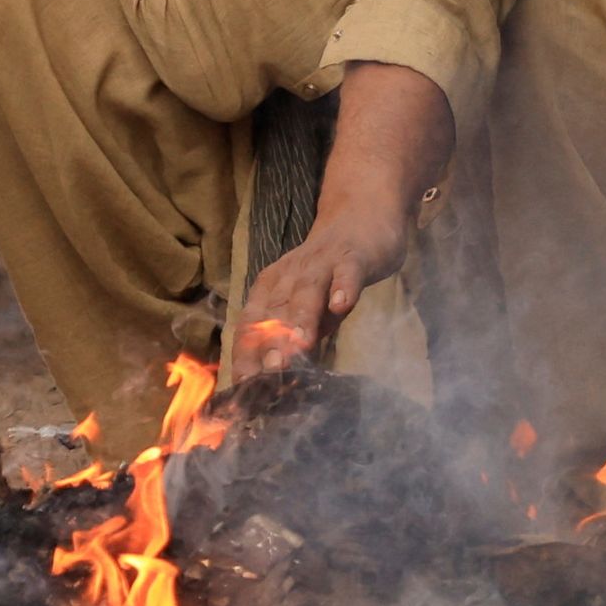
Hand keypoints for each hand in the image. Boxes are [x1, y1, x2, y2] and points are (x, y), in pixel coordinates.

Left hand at [235, 63, 452, 373]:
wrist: (362, 215)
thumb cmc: (330, 271)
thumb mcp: (309, 306)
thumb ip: (298, 336)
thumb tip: (283, 379)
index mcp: (271, 288)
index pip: (251, 325)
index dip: (245, 356)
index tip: (243, 389)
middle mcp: (290, 275)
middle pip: (275, 312)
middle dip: (269, 346)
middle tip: (266, 378)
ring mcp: (321, 263)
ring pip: (306, 293)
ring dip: (300, 320)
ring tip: (298, 349)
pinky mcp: (353, 256)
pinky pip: (347, 272)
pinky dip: (343, 286)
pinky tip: (342, 304)